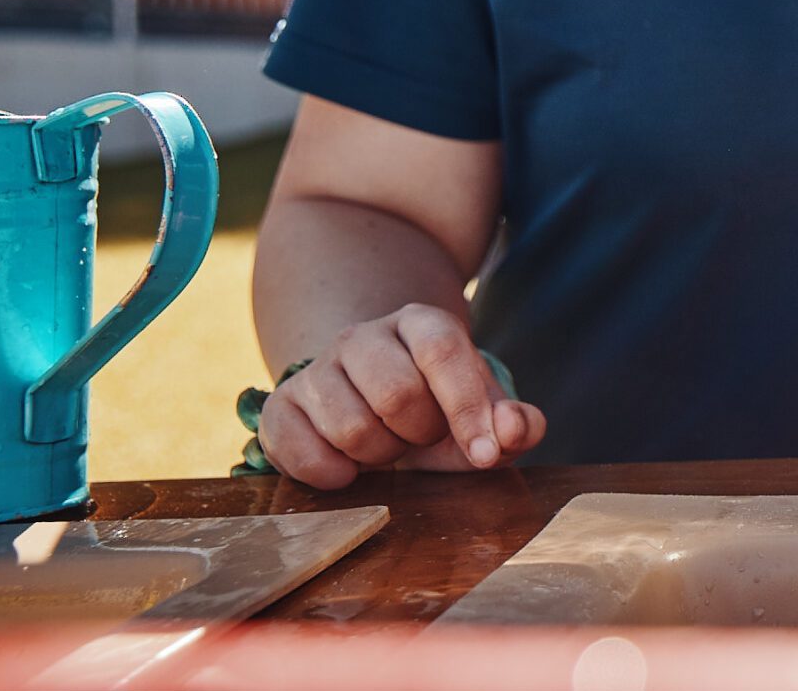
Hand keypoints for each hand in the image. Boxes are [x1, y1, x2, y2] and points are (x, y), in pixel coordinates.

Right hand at [255, 303, 545, 488]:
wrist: (373, 408)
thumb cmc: (438, 413)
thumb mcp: (484, 416)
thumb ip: (516, 424)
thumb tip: (510, 431)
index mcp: (421, 323)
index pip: (443, 351)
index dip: (467, 406)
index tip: (485, 454)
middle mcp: (363, 335)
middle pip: (395, 393)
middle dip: (419, 433)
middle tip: (421, 436)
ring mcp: (316, 368)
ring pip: (349, 426)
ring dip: (379, 455)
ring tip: (387, 444)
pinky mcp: (281, 406)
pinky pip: (298, 450)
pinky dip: (331, 474)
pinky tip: (349, 469)